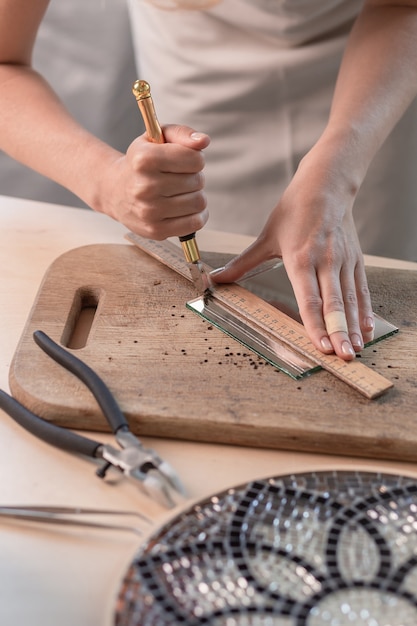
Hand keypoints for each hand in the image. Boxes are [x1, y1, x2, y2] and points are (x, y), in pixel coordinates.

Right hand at [96, 125, 210, 239]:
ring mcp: (149, 211)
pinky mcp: (156, 230)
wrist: (115, 191)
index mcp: (144, 159)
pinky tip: (185, 209)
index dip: (195, 159)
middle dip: (194, 177)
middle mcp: (145, 186)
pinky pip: (195, 223)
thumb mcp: (156, 138)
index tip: (184, 161)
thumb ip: (182, 133)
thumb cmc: (142, 163)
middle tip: (178, 178)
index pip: (195, 159)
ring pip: (199, 202)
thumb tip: (203, 141)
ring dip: (195, 196)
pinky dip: (197, 215)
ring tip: (180, 193)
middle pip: (198, 181)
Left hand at [211, 144, 374, 360]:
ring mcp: (343, 261)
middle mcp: (325, 261)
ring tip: (356, 351)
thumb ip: (243, 263)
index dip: (314, 323)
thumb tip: (214, 278)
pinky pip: (362, 289)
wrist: (326, 185)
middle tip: (344, 357)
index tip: (320, 345)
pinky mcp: (356, 260)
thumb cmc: (294, 210)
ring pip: (350, 300)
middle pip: (333, 304)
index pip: (308, 298)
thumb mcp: (266, 237)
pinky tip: (367, 330)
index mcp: (300, 258)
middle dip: (338, 333)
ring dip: (353, 327)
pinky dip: (365, 311)